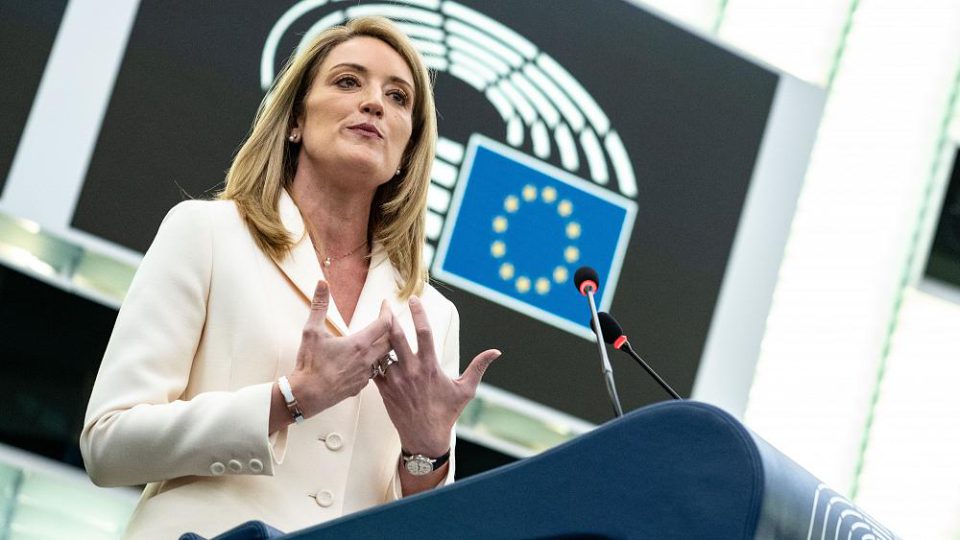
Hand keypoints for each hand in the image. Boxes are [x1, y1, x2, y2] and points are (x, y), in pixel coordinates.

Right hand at [288, 280, 392, 416]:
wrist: (306, 396)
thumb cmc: (309, 363)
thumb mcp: (312, 331)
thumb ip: (319, 305)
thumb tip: (322, 283)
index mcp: (359, 344)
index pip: (384, 324)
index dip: (387, 311)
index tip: (386, 304)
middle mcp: (367, 360)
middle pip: (391, 342)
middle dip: (391, 329)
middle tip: (386, 320)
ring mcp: (365, 376)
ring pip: (383, 359)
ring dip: (383, 348)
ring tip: (378, 339)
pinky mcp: (360, 387)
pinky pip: (373, 373)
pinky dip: (372, 364)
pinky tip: (365, 361)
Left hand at [374, 296, 500, 455]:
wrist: (424, 438)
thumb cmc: (446, 413)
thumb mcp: (466, 390)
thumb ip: (478, 367)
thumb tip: (496, 352)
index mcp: (430, 367)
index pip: (424, 333)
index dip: (419, 314)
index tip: (414, 300)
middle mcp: (411, 371)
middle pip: (397, 337)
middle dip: (389, 317)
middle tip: (385, 302)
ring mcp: (396, 380)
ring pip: (382, 351)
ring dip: (379, 336)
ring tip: (375, 322)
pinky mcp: (384, 390)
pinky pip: (374, 369)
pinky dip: (372, 357)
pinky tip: (369, 347)